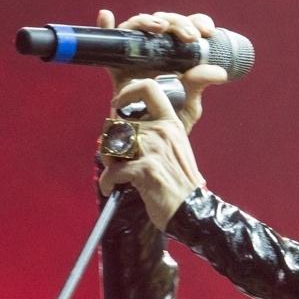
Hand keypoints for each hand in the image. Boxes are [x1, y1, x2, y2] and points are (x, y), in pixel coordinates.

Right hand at [96, 8, 228, 132]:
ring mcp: (135, 55)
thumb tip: (220, 72)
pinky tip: (106, 16)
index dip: (197, 22)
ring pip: (140, 26)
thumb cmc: (168, 119)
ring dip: (150, 21)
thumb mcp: (189, 104)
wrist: (147, 141)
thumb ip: (200, 86)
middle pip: (165, 22)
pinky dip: (105, 28)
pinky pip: (109, 45)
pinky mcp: (117, 67)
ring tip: (160, 28)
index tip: (207, 32)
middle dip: (178, 23)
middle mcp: (155, 48)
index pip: (187, 27)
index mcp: (177, 53)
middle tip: (190, 37)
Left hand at [98, 76, 206, 228]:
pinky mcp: (145, 169)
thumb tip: (122, 130)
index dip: (128, 92)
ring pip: (113, 144)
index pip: (149, 88)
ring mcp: (153, 149)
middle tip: (113, 160)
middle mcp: (162, 131)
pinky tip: (111, 189)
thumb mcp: (174, 150)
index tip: (117, 104)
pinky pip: (112, 170)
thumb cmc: (180, 184)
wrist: (192, 210)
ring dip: (107, 161)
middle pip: (119, 123)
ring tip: (114, 174)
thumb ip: (153, 135)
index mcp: (171, 123)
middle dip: (110, 143)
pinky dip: (107, 182)